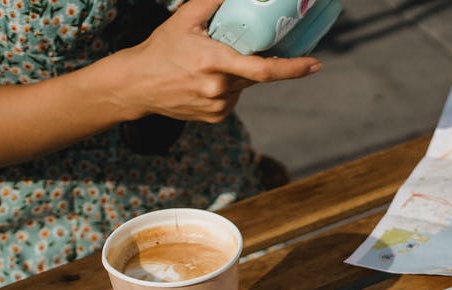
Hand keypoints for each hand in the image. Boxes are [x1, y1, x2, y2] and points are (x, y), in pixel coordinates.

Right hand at [109, 0, 319, 122]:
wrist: (136, 85)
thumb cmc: (161, 48)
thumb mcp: (185, 18)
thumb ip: (212, 1)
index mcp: (214, 64)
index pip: (264, 70)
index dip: (294, 68)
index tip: (315, 64)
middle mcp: (220, 89)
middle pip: (255, 74)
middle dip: (257, 60)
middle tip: (240, 49)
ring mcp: (219, 107)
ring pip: (246, 86)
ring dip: (239, 73)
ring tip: (208, 65)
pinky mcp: (217, 117)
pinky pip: (235, 97)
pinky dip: (230, 86)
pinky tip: (206, 80)